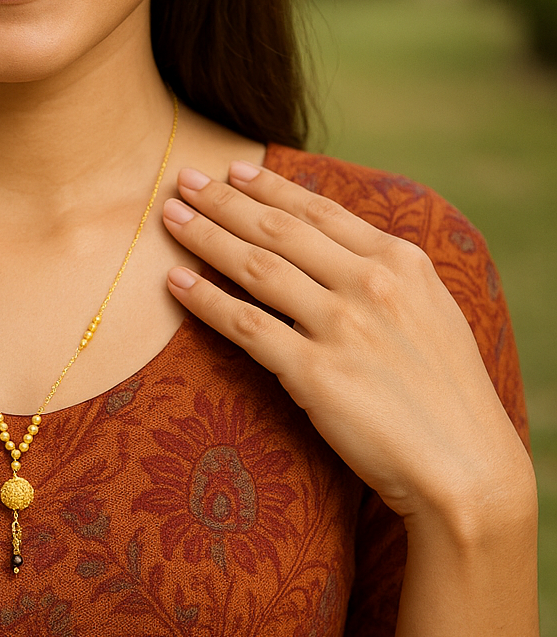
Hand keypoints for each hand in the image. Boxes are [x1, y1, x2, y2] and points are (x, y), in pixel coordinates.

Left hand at [161, 162, 533, 527]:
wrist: (465, 466)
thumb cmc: (447, 396)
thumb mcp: (432, 313)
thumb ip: (388, 277)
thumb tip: (341, 250)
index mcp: (402, 262)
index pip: (320, 211)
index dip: (270, 187)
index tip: (234, 170)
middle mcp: (371, 283)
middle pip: (278, 229)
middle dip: (223, 200)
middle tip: (182, 180)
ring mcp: (342, 326)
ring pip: (256, 267)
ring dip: (206, 237)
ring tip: (170, 219)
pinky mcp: (314, 373)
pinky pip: (245, 326)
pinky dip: (206, 300)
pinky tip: (177, 283)